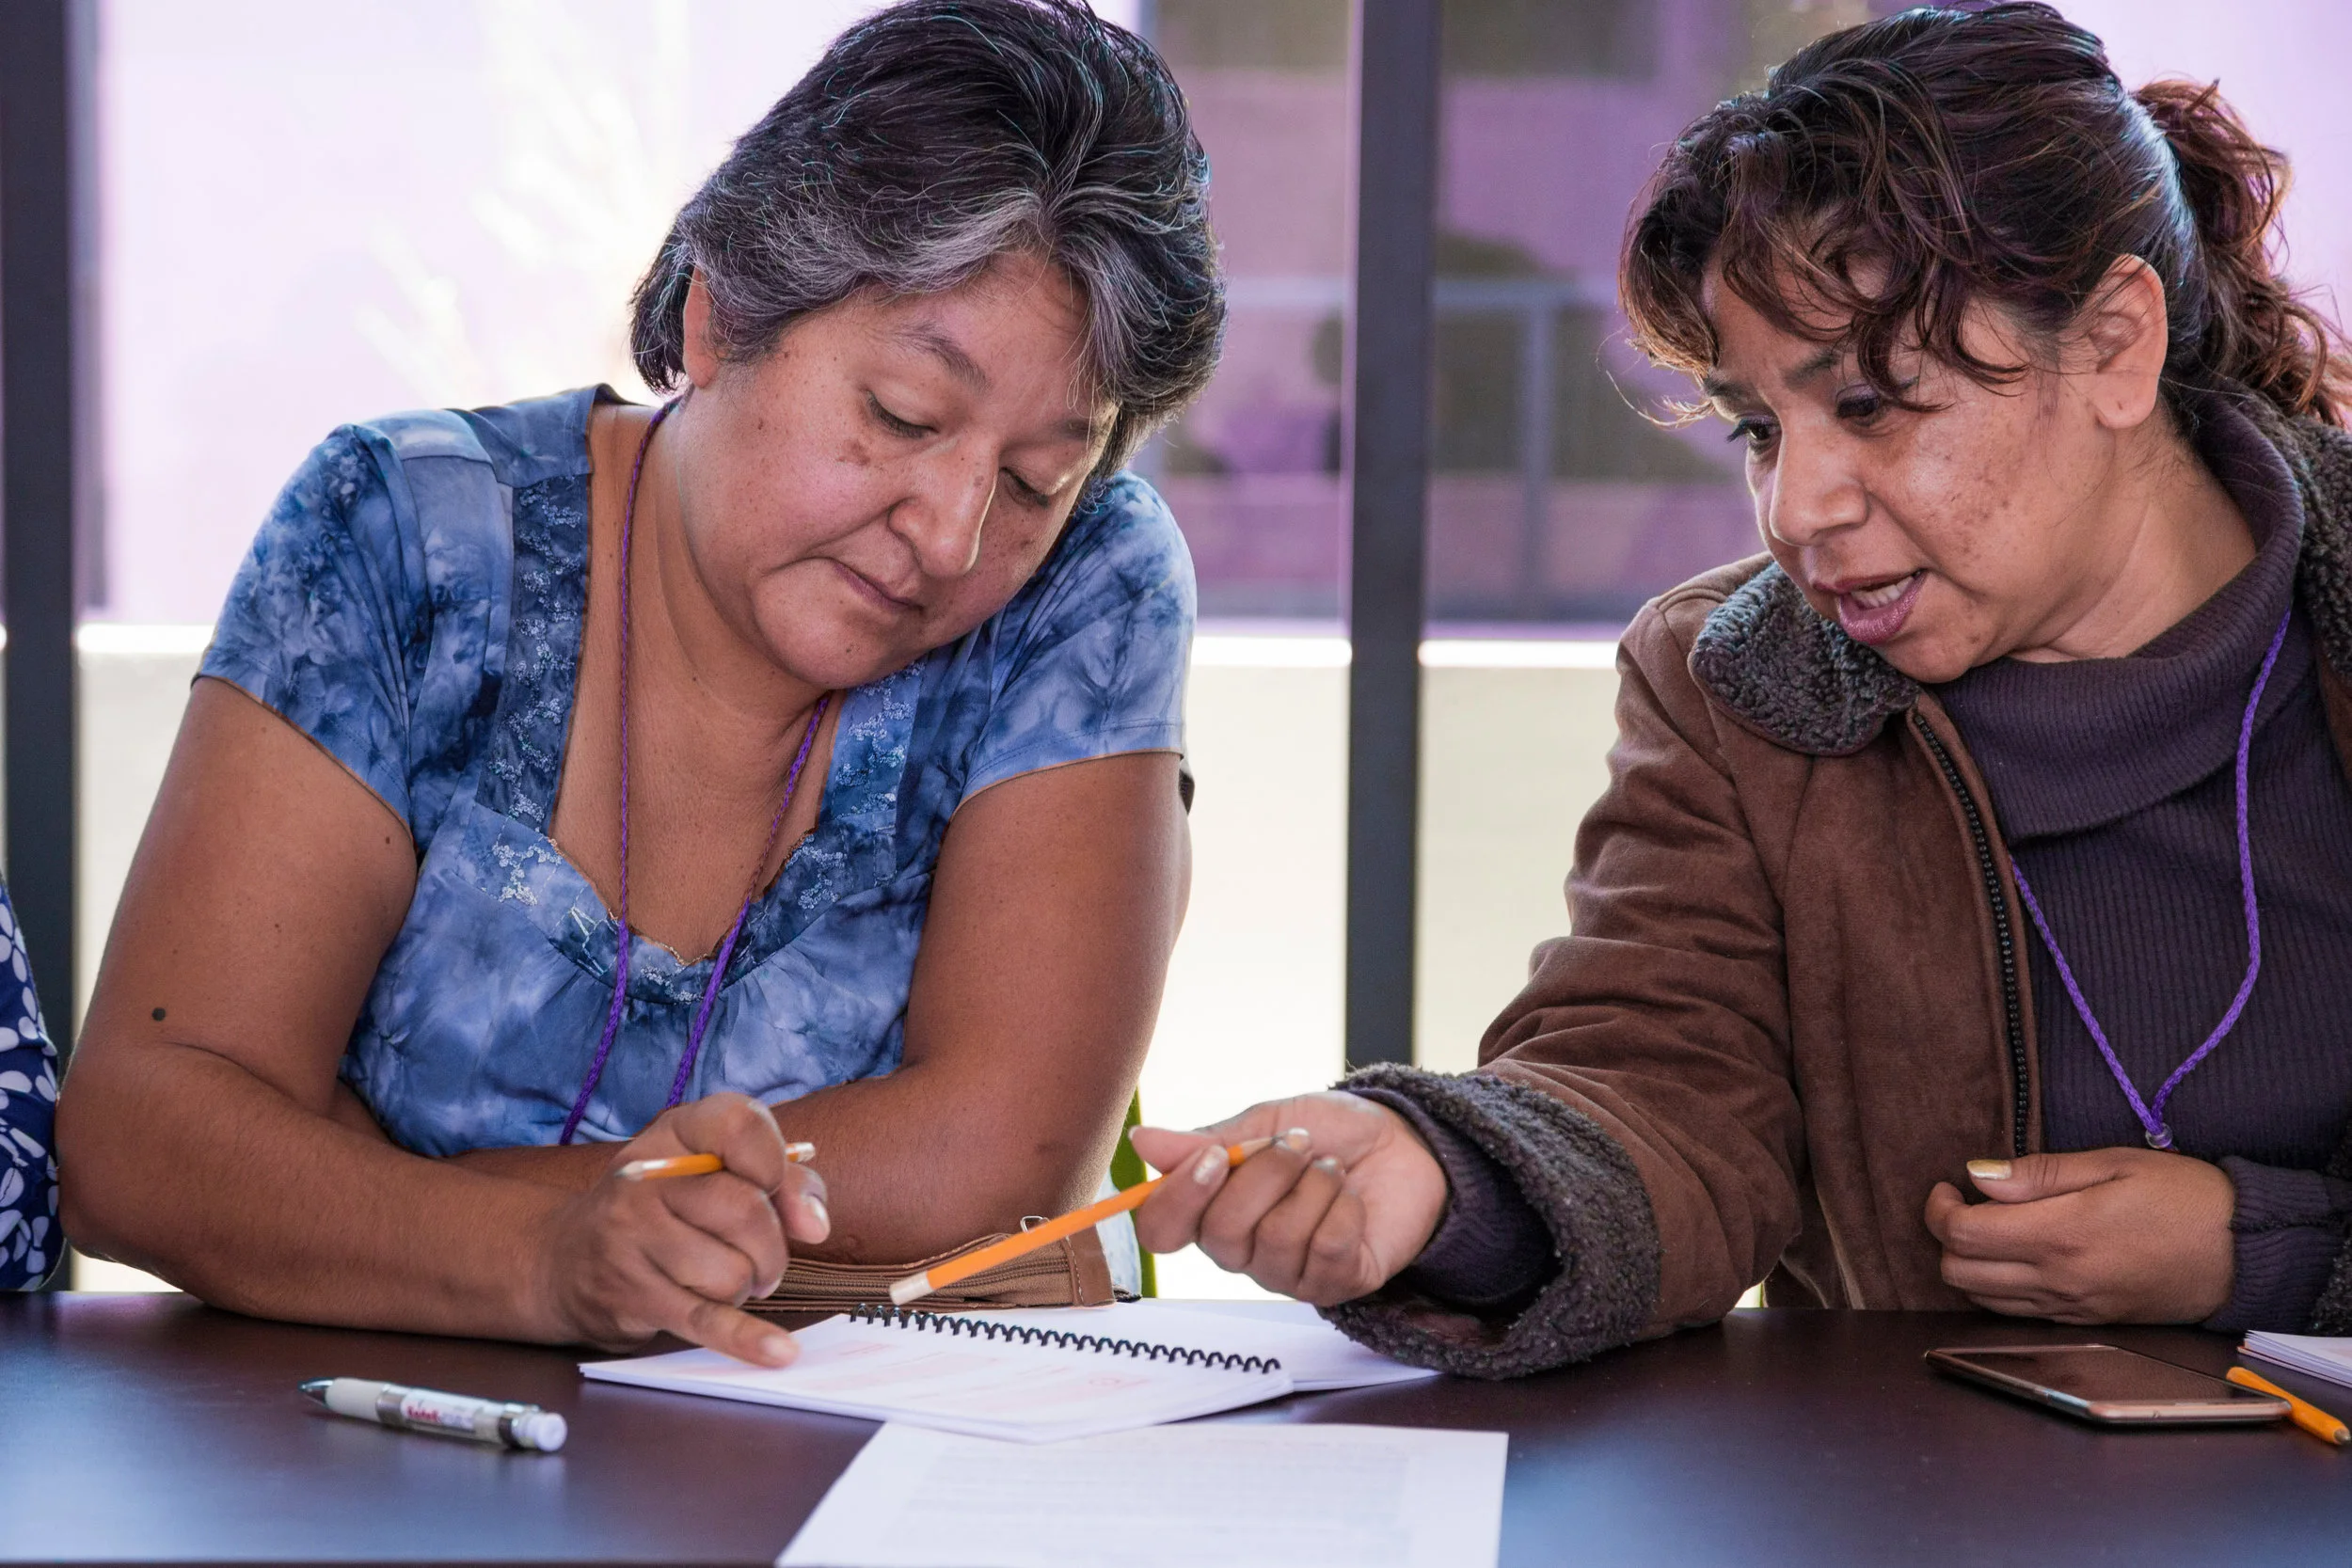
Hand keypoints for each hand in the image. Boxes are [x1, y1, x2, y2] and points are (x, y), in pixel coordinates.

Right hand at [528, 1093, 829, 1363]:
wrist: (566, 1260)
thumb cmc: (664, 1210)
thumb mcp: (712, 1172)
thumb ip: (781, 1180)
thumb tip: (814, 1222)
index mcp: (675, 1132)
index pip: (737, 1125)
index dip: (775, 1161)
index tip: (784, 1194)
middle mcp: (645, 1180)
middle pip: (745, 1210)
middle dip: (772, 1245)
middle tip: (760, 1258)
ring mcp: (631, 1238)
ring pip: (732, 1271)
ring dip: (745, 1285)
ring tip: (721, 1279)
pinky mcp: (633, 1296)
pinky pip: (706, 1320)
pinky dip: (747, 1338)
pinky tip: (777, 1351)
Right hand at [1129, 1092, 1448, 1305]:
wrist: (1404, 1142)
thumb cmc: (1329, 1133)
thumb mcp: (1265, 1123)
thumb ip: (1206, 1140)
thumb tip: (1140, 1141)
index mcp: (1212, 1209)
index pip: (1161, 1230)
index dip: (1180, 1197)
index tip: (1216, 1156)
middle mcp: (1242, 1251)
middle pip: (1221, 1233)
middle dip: (1266, 1175)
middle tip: (1300, 1144)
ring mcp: (1288, 1273)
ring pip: (1277, 1239)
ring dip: (1313, 1186)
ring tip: (1333, 1169)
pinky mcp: (1336, 1283)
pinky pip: (1326, 1248)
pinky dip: (1345, 1207)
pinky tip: (1353, 1197)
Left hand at [1923, 1148, 2235, 1323]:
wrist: (2246, 1253)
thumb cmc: (2185, 1197)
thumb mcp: (2113, 1164)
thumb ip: (2039, 1173)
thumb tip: (1977, 1176)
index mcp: (2060, 1236)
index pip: (1961, 1235)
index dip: (1938, 1209)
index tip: (1949, 1186)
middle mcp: (2058, 1280)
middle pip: (1957, 1274)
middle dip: (1945, 1237)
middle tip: (1964, 1204)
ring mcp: (2072, 1307)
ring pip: (1982, 1300)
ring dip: (1968, 1265)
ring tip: (1988, 1229)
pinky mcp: (2087, 1320)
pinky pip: (2018, 1314)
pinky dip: (1998, 1289)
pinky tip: (2015, 1258)